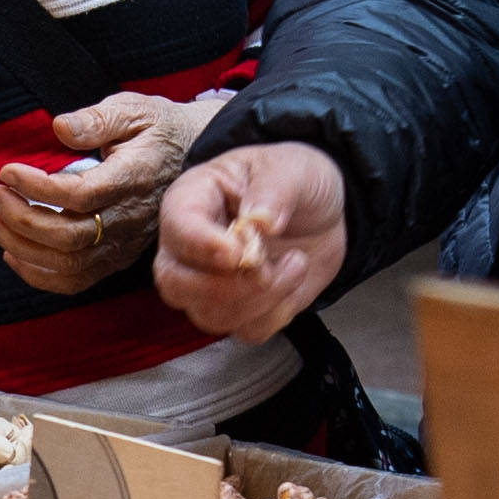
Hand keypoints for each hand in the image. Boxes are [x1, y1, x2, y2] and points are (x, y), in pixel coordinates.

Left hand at [0, 92, 204, 297]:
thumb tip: (60, 128)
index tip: (7, 171)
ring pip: (68, 263)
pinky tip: (12, 255)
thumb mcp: (132, 110)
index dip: (38, 188)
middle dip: (20, 219)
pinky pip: (77, 280)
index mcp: (132, 178)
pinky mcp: (118, 258)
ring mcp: (124, 244)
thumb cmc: (157, 130)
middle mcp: (129, 219)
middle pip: (69, 236)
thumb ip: (96, 119)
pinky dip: (39, 275)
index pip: (80, 195)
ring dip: (22, 248)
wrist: (194, 158)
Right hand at [153, 138, 347, 344]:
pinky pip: (247, 330)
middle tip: (267, 268)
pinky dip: (277, 314)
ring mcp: (208, 284)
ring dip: (262, 300)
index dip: (203, 246)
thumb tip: (260, 221)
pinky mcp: (239, 310)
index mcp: (193, 199)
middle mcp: (188, 247)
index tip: (240, 252)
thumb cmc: (294, 180)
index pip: (176, 228)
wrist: (323, 213)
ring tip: (296, 263)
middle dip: (227, 287)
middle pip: (175, 284)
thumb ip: (275, 189)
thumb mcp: (293, 168)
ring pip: (211, 315)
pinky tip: (292, 281)